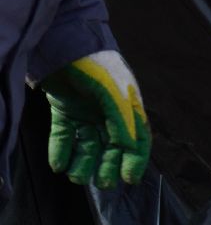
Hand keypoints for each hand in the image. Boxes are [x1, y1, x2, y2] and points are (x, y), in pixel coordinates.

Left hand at [39, 51, 150, 188]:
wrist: (62, 42)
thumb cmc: (96, 67)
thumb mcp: (115, 95)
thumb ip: (123, 124)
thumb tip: (127, 150)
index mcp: (128, 109)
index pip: (137, 142)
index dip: (134, 161)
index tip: (128, 179)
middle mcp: (108, 114)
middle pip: (111, 148)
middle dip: (106, 167)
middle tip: (101, 183)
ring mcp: (85, 112)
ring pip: (87, 145)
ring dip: (83, 162)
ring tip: (76, 177)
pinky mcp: (63, 109)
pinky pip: (64, 135)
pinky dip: (61, 150)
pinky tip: (59, 165)